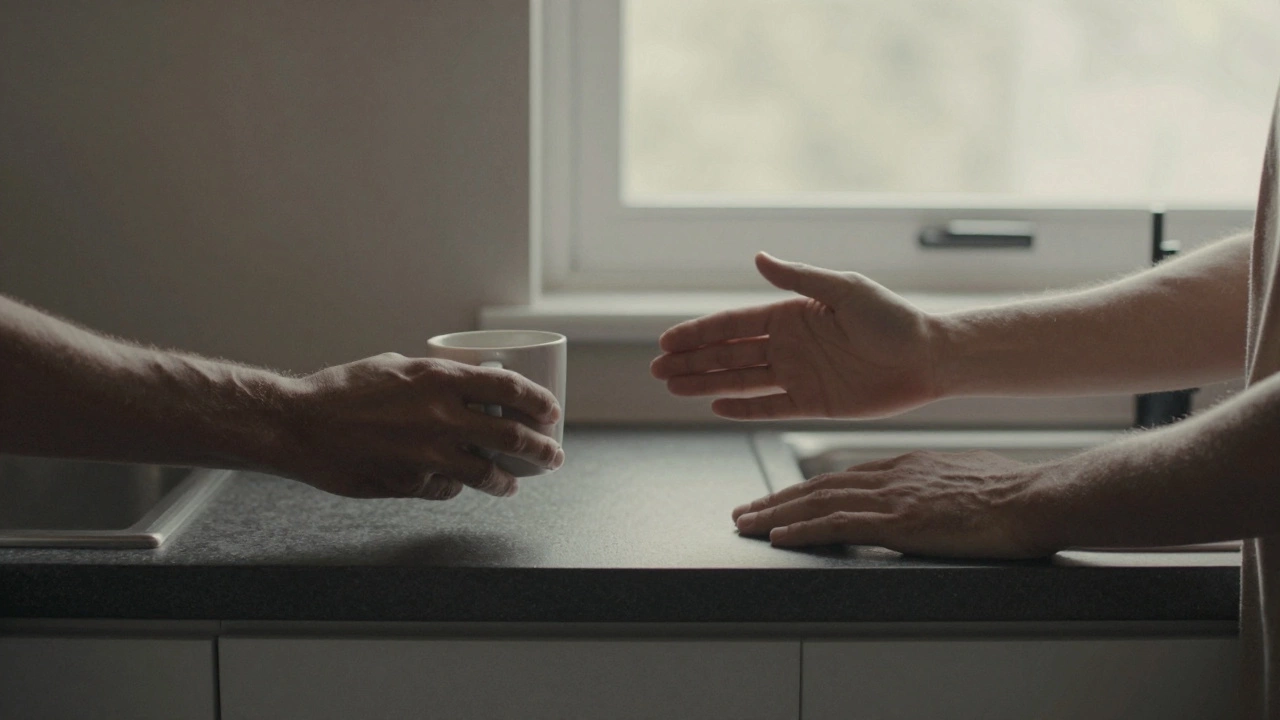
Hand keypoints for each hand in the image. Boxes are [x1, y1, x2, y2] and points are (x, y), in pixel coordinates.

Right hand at [277, 353, 563, 499]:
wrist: (299, 426)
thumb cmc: (343, 391)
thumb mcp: (396, 368)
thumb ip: (435, 379)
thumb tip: (469, 383)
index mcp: (440, 379)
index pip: (511, 389)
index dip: (540, 402)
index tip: (552, 412)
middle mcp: (441, 417)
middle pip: (512, 437)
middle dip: (542, 449)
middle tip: (552, 454)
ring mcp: (427, 454)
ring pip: (487, 474)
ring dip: (508, 481)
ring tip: (513, 483)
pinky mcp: (410, 484)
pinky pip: (447, 489)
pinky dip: (455, 487)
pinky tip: (456, 485)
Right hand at [650, 252, 939, 419]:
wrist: (929, 358)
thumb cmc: (892, 319)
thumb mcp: (845, 290)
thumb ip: (799, 278)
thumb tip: (757, 257)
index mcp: (792, 315)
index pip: (734, 325)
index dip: (700, 333)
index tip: (668, 341)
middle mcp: (789, 345)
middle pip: (729, 355)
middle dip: (692, 361)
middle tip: (657, 369)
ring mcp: (798, 375)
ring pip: (741, 381)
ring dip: (706, 383)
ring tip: (673, 387)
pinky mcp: (814, 403)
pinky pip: (769, 408)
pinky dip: (743, 409)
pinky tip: (715, 406)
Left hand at [731, 450, 1057, 558]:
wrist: (1036, 498)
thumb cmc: (1016, 493)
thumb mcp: (969, 477)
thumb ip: (940, 484)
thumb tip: (937, 497)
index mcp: (907, 465)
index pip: (843, 476)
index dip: (806, 488)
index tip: (783, 498)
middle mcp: (892, 475)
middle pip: (819, 486)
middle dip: (777, 499)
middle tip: (745, 511)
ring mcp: (893, 496)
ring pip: (818, 502)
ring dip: (776, 514)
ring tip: (745, 524)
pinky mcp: (899, 521)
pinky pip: (837, 525)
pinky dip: (802, 530)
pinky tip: (778, 538)